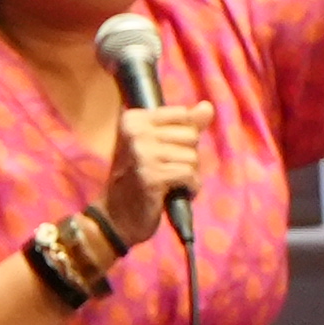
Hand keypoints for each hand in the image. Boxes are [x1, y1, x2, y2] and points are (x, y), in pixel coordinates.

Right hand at [96, 103, 216, 254]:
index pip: (183, 114)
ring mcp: (142, 154)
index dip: (184, 137)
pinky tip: (174, 193)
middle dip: (187, 156)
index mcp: (133, 119)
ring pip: (192, 156)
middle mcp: (135, 132)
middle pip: (191, 135)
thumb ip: (185, 125)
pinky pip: (190, 174)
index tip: (166, 153)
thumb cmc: (139, 179)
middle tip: (166, 171)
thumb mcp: (158, 146)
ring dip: (188, 175)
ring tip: (169, 184)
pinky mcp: (151, 176)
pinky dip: (190, 187)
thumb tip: (207, 107)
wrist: (116, 216)